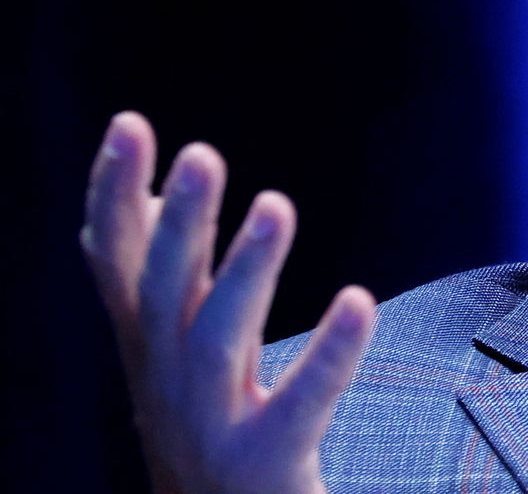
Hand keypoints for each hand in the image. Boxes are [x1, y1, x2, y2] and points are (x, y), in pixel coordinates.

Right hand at [81, 111, 375, 493]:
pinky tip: (358, 302)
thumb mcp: (170, 348)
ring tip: (274, 205)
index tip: (129, 123)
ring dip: (245, 272)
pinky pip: (301, 402)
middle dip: (178, 224)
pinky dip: (327, 352)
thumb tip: (148, 185)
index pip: (118, 263)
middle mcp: (169, 382)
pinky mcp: (268, 463)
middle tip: (199, 154)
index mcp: (149, 347)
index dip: (113, 197)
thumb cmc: (200, 429)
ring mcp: (213, 426)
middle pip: (166, 293)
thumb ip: (160, 273)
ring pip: (219, 340)